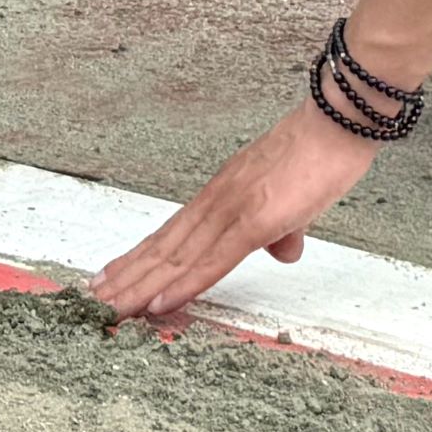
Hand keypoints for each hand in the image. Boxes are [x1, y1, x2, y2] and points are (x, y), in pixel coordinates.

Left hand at [89, 102, 379, 321]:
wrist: (338, 123)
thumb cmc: (320, 157)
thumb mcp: (296, 204)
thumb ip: (281, 229)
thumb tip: (283, 252)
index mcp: (221, 196)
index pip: (172, 234)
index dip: (140, 258)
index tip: (112, 276)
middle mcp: (216, 201)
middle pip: (163, 246)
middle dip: (127, 276)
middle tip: (93, 300)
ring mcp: (231, 209)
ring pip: (176, 257)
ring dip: (140, 286)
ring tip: (109, 307)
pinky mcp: (254, 220)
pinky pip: (212, 260)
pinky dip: (181, 284)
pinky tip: (158, 303)